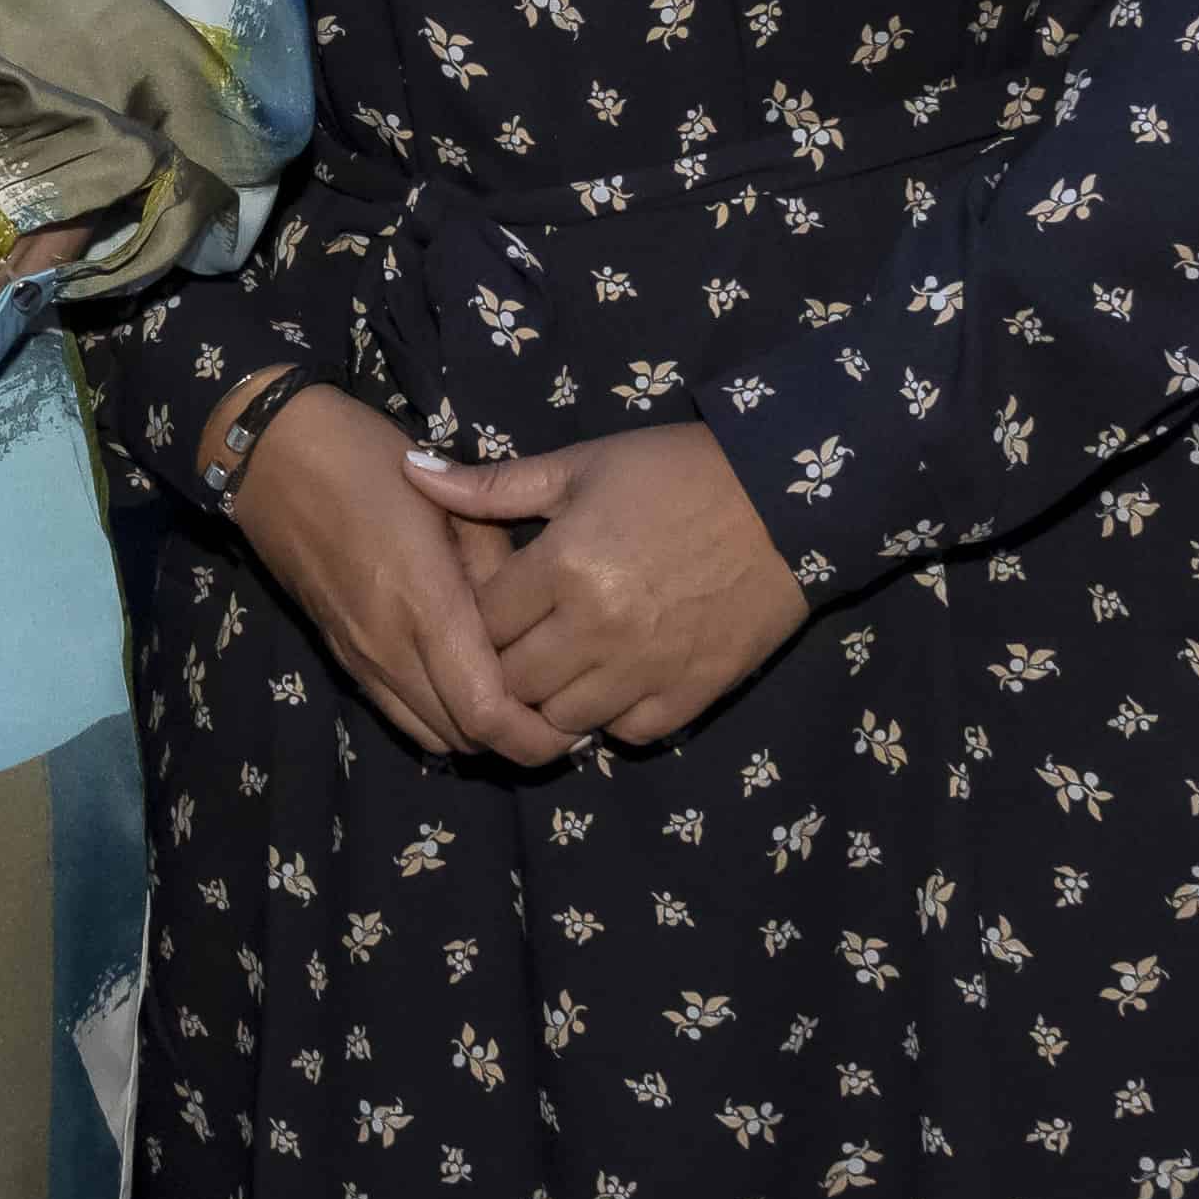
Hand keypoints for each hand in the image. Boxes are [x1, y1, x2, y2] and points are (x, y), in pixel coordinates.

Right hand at [226, 387, 570, 766]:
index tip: (575, 714)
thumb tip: (533, 621)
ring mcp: (359, 657)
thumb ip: (498, 568)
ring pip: (433, 737)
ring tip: (515, 697)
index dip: (538, 734)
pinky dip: (441, 718)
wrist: (272, 456)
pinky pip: (401, 715)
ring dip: (478, 731)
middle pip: (466, 739)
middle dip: (519, 738)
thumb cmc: (367, 460)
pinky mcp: (342, 657)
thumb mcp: (450, 500)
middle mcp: (388, 646)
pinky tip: (465, 682)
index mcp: (424, 602)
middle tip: (558, 705)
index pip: (487, 712)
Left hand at [403, 426, 810, 745]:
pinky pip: (629, 733)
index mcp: (561, 568)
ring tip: (559, 666)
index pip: (482, 623)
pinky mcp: (693, 692)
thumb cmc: (675, 473)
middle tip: (518, 641)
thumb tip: (412, 471)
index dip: (474, 617)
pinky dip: (612, 717)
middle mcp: (596, 629)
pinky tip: (611, 683)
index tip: (489, 604)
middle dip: (504, 665)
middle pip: (513, 681)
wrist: (786, 500)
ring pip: (563, 720)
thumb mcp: (580, 465)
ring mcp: (646, 668)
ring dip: (552, 698)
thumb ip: (492, 486)